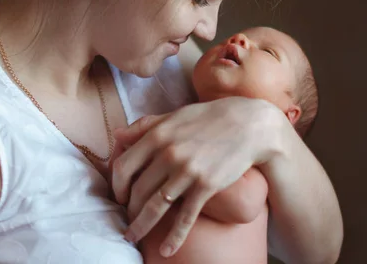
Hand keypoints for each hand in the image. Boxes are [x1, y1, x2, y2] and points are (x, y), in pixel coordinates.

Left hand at [111, 97, 284, 256]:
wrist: (249, 125)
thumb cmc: (210, 118)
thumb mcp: (175, 115)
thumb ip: (145, 125)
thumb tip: (117, 135)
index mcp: (157, 134)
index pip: (123, 167)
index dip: (116, 186)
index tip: (120, 195)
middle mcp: (169, 153)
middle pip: (138, 190)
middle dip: (129, 209)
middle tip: (128, 219)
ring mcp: (187, 171)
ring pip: (155, 206)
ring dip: (141, 226)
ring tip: (133, 237)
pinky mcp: (206, 185)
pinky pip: (185, 217)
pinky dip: (174, 236)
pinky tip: (167, 250)